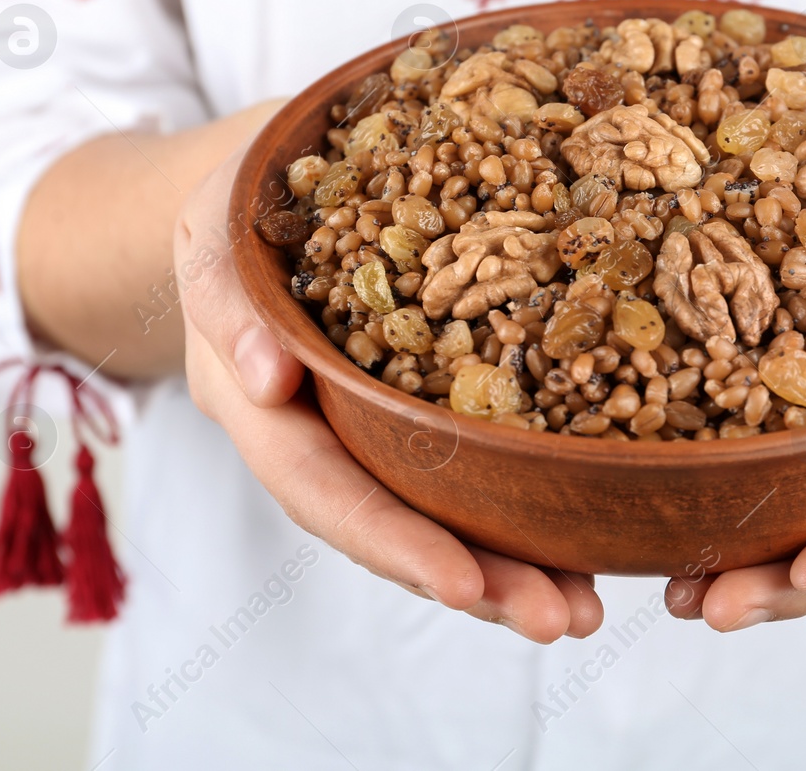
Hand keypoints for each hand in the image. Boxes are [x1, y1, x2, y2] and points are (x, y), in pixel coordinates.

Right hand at [175, 139, 603, 642]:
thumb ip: (221, 296)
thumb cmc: (236, 204)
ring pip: (443, 512)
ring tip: (587, 613)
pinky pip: (476, 464)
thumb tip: (269, 379)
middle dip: (478, 582)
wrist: (266, 186)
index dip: (393, 541)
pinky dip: (529, 507)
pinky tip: (593, 541)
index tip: (465, 585)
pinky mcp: (427, 403)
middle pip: (398, 527)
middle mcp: (324, 436)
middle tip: (561, 620)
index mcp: (265, 409)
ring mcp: (376, 427)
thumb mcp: (211, 231)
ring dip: (514, 568)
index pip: (325, 490)